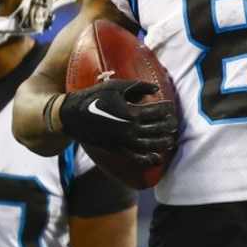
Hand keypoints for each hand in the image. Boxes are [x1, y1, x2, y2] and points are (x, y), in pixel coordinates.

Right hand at [57, 79, 178, 165]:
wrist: (72, 115)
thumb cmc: (94, 96)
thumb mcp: (116, 86)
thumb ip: (138, 86)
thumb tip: (156, 89)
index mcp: (131, 112)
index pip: (158, 112)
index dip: (167, 109)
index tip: (171, 107)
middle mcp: (130, 129)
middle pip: (157, 129)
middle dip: (169, 126)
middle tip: (174, 123)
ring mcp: (123, 142)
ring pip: (150, 146)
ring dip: (163, 144)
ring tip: (171, 141)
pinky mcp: (116, 149)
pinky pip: (135, 158)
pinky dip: (147, 160)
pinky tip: (156, 159)